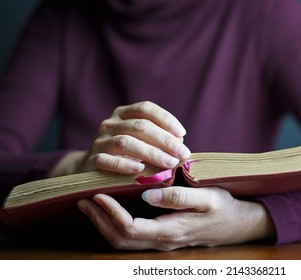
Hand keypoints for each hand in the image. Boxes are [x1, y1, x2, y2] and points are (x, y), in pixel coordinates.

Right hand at [50, 101, 189, 175]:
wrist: (91, 168)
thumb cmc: (125, 154)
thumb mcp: (140, 140)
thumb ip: (158, 138)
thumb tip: (181, 143)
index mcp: (123, 113)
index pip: (146, 109)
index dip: (166, 119)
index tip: (183, 134)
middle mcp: (110, 123)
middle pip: (140, 126)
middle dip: (165, 140)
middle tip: (183, 154)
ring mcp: (100, 141)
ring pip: (126, 142)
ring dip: (151, 153)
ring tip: (170, 163)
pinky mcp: (92, 160)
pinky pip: (109, 161)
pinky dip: (125, 165)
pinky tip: (140, 170)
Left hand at [77, 187, 274, 250]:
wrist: (237, 224)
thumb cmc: (223, 208)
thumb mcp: (207, 198)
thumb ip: (178, 197)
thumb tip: (148, 195)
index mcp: (170, 231)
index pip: (130, 228)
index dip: (110, 213)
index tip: (97, 194)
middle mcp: (162, 241)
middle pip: (120, 239)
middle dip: (99, 220)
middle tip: (83, 199)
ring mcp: (162, 241)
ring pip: (124, 241)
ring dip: (104, 224)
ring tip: (91, 205)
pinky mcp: (163, 236)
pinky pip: (133, 236)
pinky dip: (116, 224)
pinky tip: (113, 210)